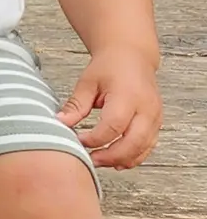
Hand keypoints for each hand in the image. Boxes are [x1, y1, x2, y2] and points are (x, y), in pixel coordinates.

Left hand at [56, 48, 161, 168]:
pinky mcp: (157, 123)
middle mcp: (146, 109)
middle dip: (111, 156)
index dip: (95, 139)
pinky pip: (149, 146)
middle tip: (90, 160)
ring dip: (122, 160)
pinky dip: (134, 156)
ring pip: (143, 148)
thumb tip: (60, 123)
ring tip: (100, 161)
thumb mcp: (88, 82)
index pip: (113, 126)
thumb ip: (76, 104)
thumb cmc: (109, 68)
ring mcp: (156, 117)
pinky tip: (117, 161)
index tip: (78, 141)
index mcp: (128, 96)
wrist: (132, 57)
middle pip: (133, 142)